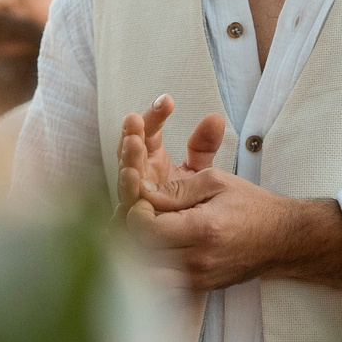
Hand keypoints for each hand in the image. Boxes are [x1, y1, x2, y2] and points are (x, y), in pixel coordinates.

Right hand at [116, 94, 225, 219]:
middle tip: (136, 119)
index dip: (154, 115)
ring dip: (128, 160)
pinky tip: (130, 178)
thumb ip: (205, 145)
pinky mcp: (134, 222)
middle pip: (130, 152)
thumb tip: (215, 118)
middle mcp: (139, 176)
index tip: (168, 101)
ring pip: (126, 178)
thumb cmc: (197, 203)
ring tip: (134, 144)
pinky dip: (127, 192)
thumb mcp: (202, 170)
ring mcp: (135, 199)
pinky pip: (126, 207)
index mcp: (151, 159)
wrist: (205, 240)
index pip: (148, 131)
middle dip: (132, 135)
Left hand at [132, 166, 341, 292]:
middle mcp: (198, 260)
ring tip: (139, 236)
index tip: (142, 201)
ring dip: (135, 255)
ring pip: (144, 276)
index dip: (135, 212)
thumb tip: (142, 191)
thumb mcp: (216, 182)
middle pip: (139, 254)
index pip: (146, 228)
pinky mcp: (197, 290)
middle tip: (132, 217)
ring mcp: (197, 280)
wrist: (281, 239)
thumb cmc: (250, 205)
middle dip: (128, 234)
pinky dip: (148, 270)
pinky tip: (150, 253)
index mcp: (202, 229)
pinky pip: (159, 286)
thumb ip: (177, 188)